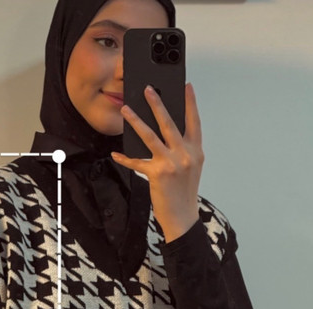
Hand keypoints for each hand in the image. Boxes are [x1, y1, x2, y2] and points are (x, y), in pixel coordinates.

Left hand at [111, 83, 203, 242]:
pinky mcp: (157, 174)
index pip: (194, 122)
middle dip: (157, 104)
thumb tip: (168, 133)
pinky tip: (117, 154)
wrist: (182, 217)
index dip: (191, 103)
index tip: (187, 86)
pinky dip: (125, 158)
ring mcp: (171, 163)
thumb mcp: (190, 168)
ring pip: (150, 136)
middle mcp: (184, 154)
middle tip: (148, 89)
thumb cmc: (184, 193)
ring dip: (136, 121)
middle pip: (169, 123)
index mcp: (195, 151)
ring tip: (126, 109)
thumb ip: (183, 150)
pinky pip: (137, 162)